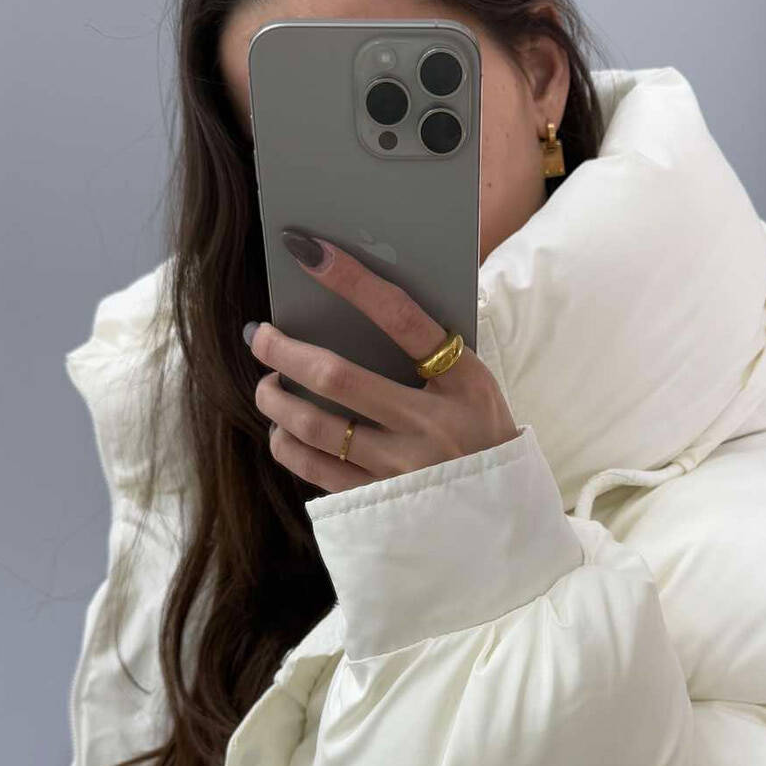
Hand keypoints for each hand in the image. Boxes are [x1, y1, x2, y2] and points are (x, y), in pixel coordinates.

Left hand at [245, 231, 519, 492]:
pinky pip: (315, 470)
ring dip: (276, 401)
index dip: (351, 280)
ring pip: (314, 428)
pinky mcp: (380, 503)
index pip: (400, 317)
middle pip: (336, 378)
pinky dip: (288, 445)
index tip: (308, 250)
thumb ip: (430, 353)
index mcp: (462, 382)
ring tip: (268, 387)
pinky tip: (282, 431)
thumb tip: (357, 305)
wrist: (504, 515)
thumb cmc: (483, 435)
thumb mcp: (476, 387)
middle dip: (284, 351)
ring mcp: (402, 470)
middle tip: (260, 336)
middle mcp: (430, 427)